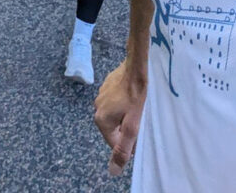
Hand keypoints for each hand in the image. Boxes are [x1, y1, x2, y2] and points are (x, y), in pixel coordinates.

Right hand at [94, 61, 146, 176]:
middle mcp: (96, 108)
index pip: (114, 142)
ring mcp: (100, 95)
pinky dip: (121, 102)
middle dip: (125, 126)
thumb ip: (124, 147)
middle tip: (138, 117)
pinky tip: (131, 95)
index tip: (139, 130)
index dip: (129, 140)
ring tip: (136, 106)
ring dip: (123, 114)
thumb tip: (113, 170)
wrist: (136, 66)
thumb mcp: (133, 125)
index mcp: (101, 120)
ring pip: (114, 114)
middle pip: (113, 128)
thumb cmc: (136, 95)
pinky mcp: (105, 85)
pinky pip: (113, 101)